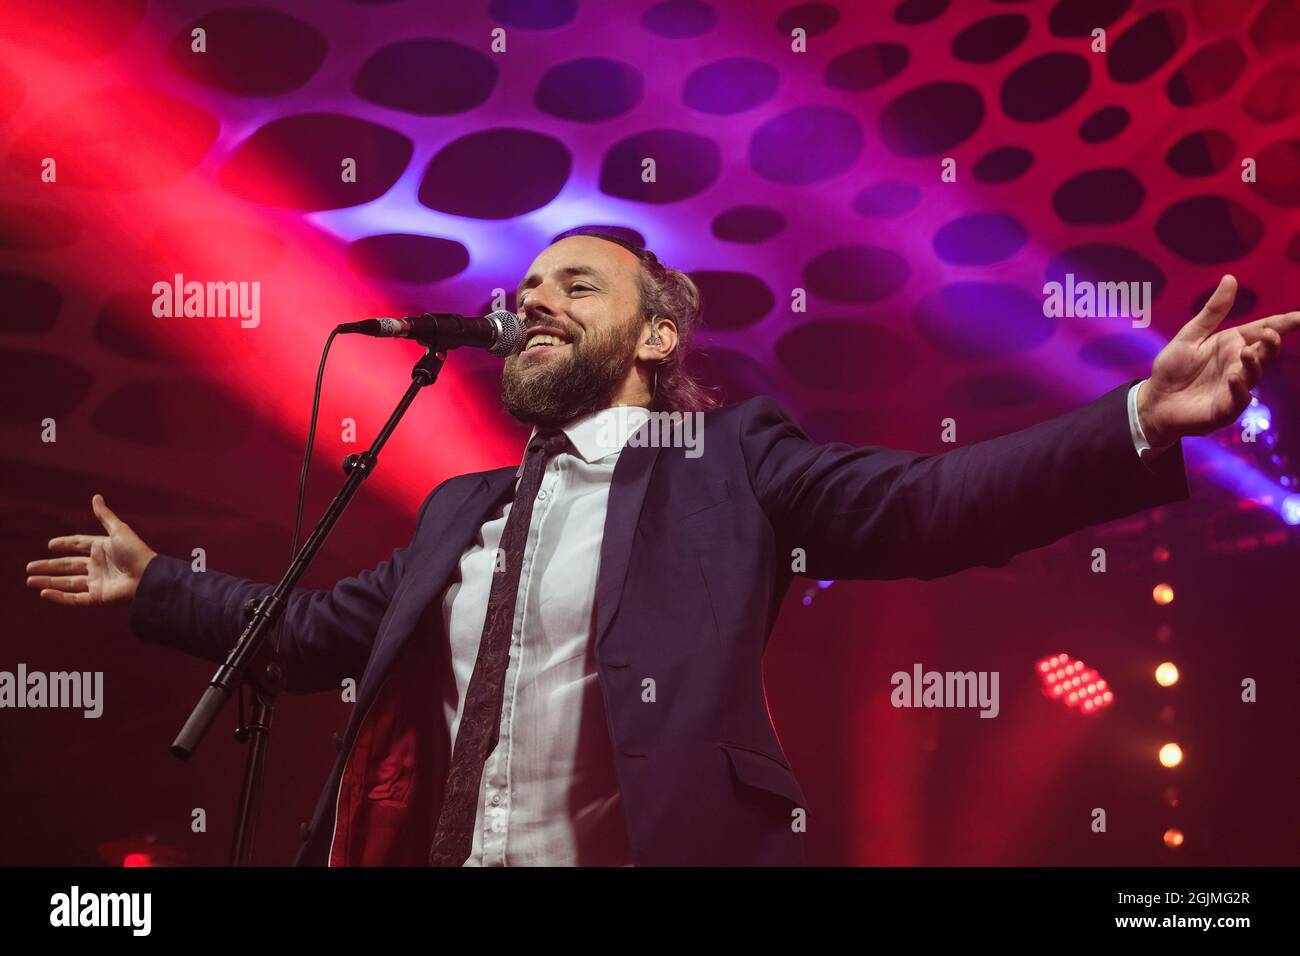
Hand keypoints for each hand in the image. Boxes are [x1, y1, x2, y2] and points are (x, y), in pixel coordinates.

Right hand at [25, 494, 156, 605]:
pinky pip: (74, 598)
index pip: (79, 545)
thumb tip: (96, 497)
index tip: (50, 544)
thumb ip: (105, 516)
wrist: (148, 576)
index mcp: (102, 548)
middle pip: (68, 565)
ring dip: (48, 581)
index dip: (65, 544)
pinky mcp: (97, 597)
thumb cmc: (136, 551)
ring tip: (29, 580)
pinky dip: (59, 596)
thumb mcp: (119, 530)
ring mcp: (97, 582)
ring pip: (67, 583)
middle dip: (49, 566)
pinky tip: (44, 592)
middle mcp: (98, 566)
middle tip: (29, 567)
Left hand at [1138, 275, 1299, 446]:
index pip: (1264, 329)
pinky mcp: (1224, 409)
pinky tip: (1233, 380)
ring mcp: (1234, 387)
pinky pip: (1238, 400)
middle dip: (1272, 343)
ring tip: (1246, 354)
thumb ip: (1213, 311)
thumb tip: (1231, 278)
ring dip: (1253, 364)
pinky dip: (1238, 390)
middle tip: (1270, 334)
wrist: (1155, 400)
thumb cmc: (1173, 368)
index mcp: (1232, 344)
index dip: (1285, 322)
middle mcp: (1238, 364)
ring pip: (1254, 374)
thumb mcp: (1190, 335)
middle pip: (1264, 352)